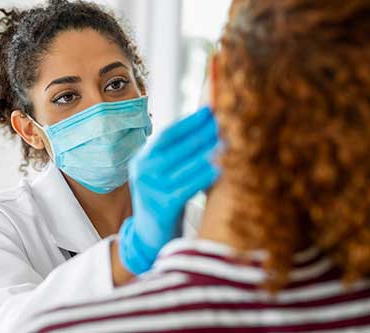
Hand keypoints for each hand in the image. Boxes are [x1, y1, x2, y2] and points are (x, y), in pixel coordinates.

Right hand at [118, 106, 221, 274]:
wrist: (150, 239)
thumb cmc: (165, 201)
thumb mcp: (164, 175)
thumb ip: (176, 156)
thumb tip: (206, 129)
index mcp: (141, 160)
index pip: (167, 135)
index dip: (189, 122)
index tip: (210, 111)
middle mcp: (142, 172)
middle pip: (176, 147)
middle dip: (202, 133)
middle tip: (224, 122)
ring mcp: (149, 190)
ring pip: (183, 165)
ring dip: (207, 151)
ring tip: (228, 141)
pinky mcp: (161, 207)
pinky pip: (187, 187)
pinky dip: (204, 176)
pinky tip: (220, 168)